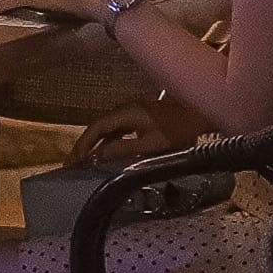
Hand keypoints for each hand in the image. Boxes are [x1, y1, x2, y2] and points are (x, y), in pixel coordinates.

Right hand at [66, 106, 200, 164]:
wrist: (200, 113)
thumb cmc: (180, 128)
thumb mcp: (151, 144)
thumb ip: (123, 149)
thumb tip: (99, 155)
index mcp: (126, 113)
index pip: (96, 129)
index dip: (82, 145)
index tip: (73, 160)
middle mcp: (126, 110)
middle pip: (98, 127)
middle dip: (84, 145)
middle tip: (72, 163)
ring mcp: (133, 112)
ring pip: (107, 128)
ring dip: (95, 144)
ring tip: (84, 161)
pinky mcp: (140, 117)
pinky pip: (117, 129)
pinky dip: (108, 141)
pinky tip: (106, 153)